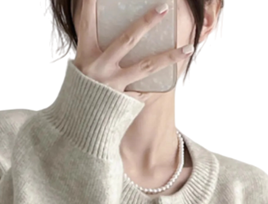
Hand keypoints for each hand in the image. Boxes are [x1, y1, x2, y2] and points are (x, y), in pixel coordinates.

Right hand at [72, 0, 194, 102]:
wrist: (79, 127)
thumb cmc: (82, 91)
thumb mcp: (81, 66)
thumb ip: (94, 45)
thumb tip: (108, 24)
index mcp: (85, 55)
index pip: (87, 20)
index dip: (92, 2)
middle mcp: (99, 68)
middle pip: (127, 40)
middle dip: (146, 22)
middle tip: (164, 7)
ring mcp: (113, 86)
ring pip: (146, 67)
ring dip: (169, 56)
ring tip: (188, 48)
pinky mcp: (124, 102)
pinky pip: (147, 90)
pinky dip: (162, 84)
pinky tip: (178, 74)